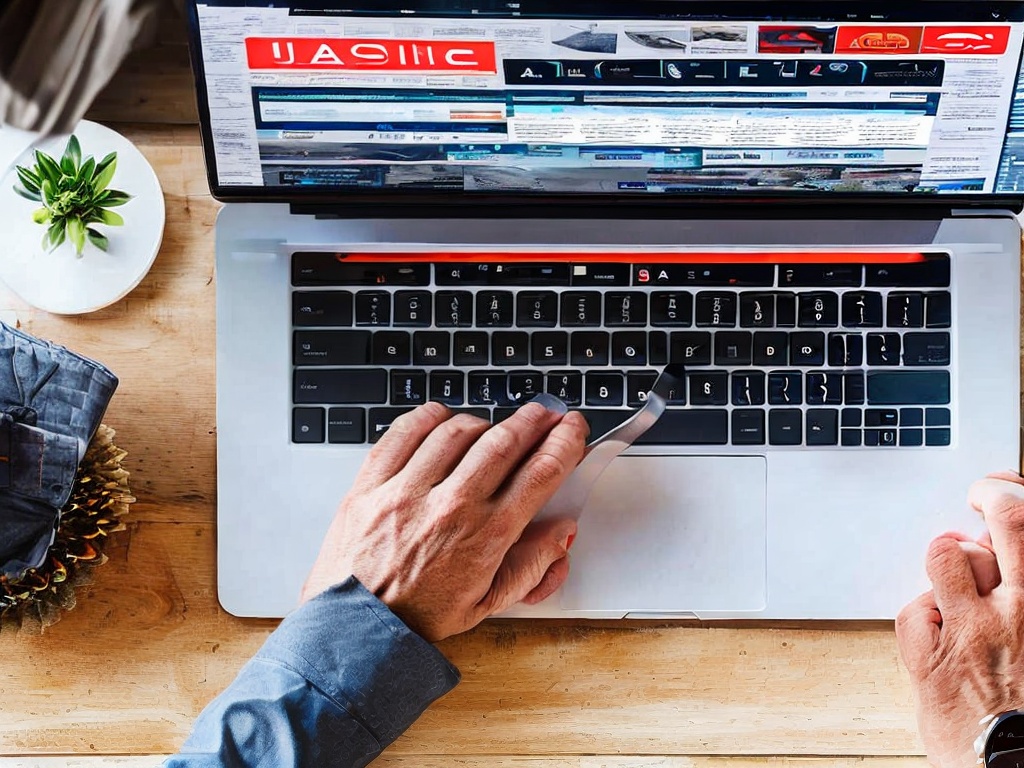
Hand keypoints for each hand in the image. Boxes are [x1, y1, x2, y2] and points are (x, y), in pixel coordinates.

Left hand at [300, 398, 588, 641]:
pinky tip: (442, 420)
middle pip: (505, 442)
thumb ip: (532, 565)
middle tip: (545, 414)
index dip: (564, 444)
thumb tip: (562, 532)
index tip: (571, 431)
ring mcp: (407, 491)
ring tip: (492, 427)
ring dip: (484, 421)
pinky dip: (429, 417)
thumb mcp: (488, 603)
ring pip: (458, 431)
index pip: (539, 474)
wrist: (357, 628)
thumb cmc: (418, 615)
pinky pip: (405, 431)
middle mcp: (449, 508)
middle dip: (534, 421)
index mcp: (485, 538)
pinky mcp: (372, 483)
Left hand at [896, 472, 1023, 766]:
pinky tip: (936, 632)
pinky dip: (921, 616)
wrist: (1015, 767)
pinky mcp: (931, 657)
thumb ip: (1020, 600)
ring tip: (956, 585)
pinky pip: (914, 608)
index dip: (1010, 495)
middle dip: (992, 496)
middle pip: (1007, 522)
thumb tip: (1000, 558)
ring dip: (949, 561)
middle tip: (981, 497)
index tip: (1000, 491)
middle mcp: (1021, 612)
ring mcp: (974, 631)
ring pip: (948, 555)